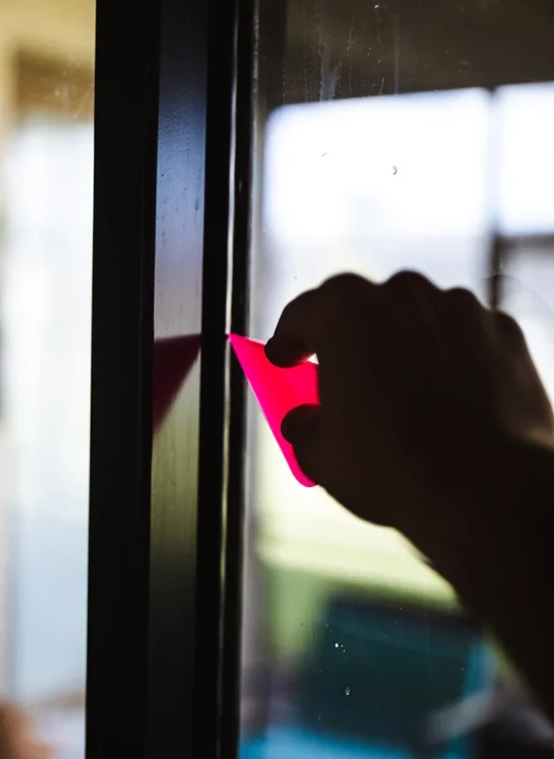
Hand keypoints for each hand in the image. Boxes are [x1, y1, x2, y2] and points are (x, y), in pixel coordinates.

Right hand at [265, 271, 553, 539]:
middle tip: (338, 381)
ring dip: (398, 348)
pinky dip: (447, 360)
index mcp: (344, 311)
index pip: (302, 314)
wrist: (489, 491)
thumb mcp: (319, 454)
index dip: (287, 340)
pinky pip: (460, 339)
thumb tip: (304, 420)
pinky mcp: (503, 333)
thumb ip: (303, 425)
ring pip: (413, 321)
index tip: (283, 360)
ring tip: (398, 398)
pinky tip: (444, 401)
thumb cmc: (391, 468)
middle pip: (360, 310)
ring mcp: (459, 308)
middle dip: (345, 342)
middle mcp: (402, 294)